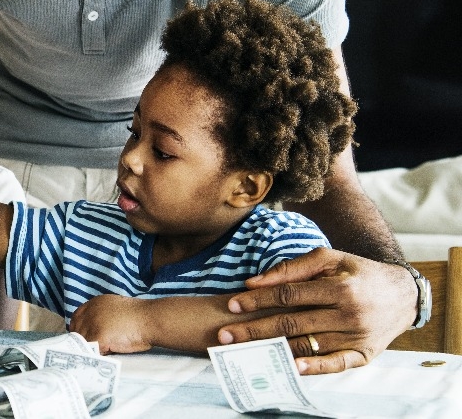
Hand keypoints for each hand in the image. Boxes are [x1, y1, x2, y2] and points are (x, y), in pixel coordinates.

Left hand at [71, 295, 152, 353]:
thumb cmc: (141, 317)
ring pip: (83, 342)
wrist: (151, 319)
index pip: (76, 318)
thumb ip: (103, 316)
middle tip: (93, 351)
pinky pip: (91, 351)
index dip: (79, 330)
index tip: (84, 340)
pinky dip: (97, 356)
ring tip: (103, 353)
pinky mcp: (98, 336)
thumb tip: (95, 332)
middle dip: (83, 342)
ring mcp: (93, 323)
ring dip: (91, 350)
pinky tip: (107, 356)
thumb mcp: (117, 309)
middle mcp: (90, 311)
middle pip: (77, 331)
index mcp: (95, 303)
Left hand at [218, 248, 416, 373]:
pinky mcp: (364, 355)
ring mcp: (357, 337)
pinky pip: (335, 365)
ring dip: (273, 349)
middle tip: (225, 335)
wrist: (403, 294)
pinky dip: (313, 368)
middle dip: (254, 329)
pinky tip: (290, 367)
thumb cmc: (358, 272)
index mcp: (340, 288)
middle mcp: (349, 314)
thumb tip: (253, 282)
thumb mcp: (330, 258)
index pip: (289, 295)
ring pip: (307, 345)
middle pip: (292, 323)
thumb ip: (292, 268)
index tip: (233, 305)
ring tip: (244, 352)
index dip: (258, 300)